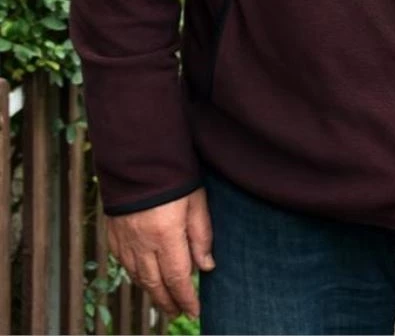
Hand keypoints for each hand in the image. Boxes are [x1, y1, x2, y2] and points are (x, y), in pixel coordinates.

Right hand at [106, 188, 213, 318]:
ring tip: (164, 300)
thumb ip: (202, 235)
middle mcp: (142, 243)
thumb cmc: (172, 175)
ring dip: (152, 292)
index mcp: (166, 235)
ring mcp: (125, 240)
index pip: (177, 277)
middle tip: (178, 312)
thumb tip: (206, 266)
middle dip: (168, 302)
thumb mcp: (196, 200)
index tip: (194, 311)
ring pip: (138, 277)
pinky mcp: (114, 234)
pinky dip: (136, 275)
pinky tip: (144, 278)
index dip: (186, 298)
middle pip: (155, 284)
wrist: (137, 156)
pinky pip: (125, 264)